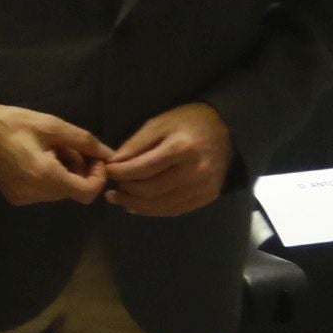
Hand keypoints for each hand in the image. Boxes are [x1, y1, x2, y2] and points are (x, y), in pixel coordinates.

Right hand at [0, 102, 111, 208]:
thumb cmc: (15, 123)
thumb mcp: (53, 126)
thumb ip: (85, 142)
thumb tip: (110, 154)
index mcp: (46, 177)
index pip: (87, 193)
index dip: (98, 177)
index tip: (93, 158)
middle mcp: (36, 194)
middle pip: (73, 190)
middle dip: (78, 170)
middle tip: (66, 146)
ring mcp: (24, 198)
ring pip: (58, 191)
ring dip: (63, 172)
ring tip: (49, 149)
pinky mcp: (15, 197)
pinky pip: (43, 191)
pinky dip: (48, 177)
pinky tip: (36, 158)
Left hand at [102, 101, 233, 218]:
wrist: (225, 129)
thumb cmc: (187, 122)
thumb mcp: (159, 124)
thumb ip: (135, 145)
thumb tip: (113, 165)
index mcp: (182, 148)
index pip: (143, 169)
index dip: (120, 173)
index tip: (107, 170)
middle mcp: (195, 171)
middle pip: (151, 191)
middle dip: (126, 191)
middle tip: (111, 187)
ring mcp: (204, 187)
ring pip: (160, 206)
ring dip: (135, 205)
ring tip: (119, 198)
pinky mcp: (207, 197)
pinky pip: (174, 210)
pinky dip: (152, 210)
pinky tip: (137, 205)